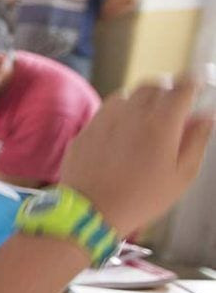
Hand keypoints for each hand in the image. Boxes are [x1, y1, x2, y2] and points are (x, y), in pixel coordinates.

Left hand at [59, 75, 213, 237]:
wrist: (91, 211)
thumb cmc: (143, 198)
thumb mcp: (182, 175)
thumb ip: (196, 140)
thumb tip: (206, 116)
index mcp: (161, 123)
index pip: (182, 87)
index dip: (193, 82)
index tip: (198, 84)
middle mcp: (132, 113)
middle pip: (154, 85)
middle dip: (168, 89)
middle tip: (174, 106)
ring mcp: (106, 118)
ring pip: (129, 93)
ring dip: (143, 99)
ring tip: (149, 118)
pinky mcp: (88, 128)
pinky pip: (107, 109)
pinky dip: (121, 111)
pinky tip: (125, 131)